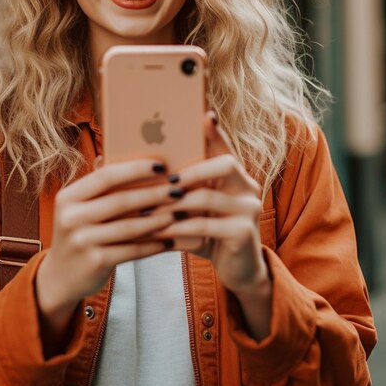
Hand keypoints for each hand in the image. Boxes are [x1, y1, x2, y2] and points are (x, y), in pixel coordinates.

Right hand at [36, 159, 177, 326]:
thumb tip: (140, 163)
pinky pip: (132, 250)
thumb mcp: (81, 209)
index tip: (162, 165)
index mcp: (69, 196)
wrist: (61, 278)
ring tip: (178, 213)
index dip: (136, 169)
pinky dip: (153, 245)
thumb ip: (103, 189)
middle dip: (154, 193)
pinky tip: (169, 240)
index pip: (106, 176)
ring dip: (158, 219)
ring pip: (130, 226)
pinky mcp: (96, 261)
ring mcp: (82, 241)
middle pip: (121, 200)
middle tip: (178, 188)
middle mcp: (71, 217)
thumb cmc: (81, 234)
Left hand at [153, 112, 269, 299]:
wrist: (236, 270)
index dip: (215, 131)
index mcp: (233, 175)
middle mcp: (247, 186)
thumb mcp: (193, 207)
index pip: (224, 146)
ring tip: (148, 209)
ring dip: (174, 204)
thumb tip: (135, 168)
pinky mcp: (245, 232)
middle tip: (164, 181)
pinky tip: (159, 232)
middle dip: (191, 170)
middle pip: (226, 163)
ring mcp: (250, 208)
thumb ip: (178, 188)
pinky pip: (206, 224)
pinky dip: (179, 228)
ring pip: (209, 196)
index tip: (204, 115)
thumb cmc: (206, 232)